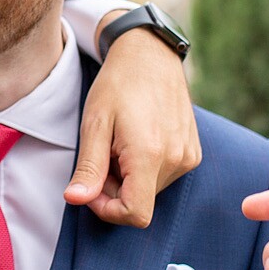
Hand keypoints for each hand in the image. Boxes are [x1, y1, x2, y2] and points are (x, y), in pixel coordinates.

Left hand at [69, 22, 200, 227]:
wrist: (150, 55)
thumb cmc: (118, 85)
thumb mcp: (95, 124)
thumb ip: (88, 167)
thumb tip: (76, 199)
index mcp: (149, 154)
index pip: (135, 214)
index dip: (108, 210)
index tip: (92, 187)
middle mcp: (176, 159)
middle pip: (140, 202)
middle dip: (114, 188)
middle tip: (102, 154)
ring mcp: (188, 156)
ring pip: (151, 191)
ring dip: (129, 178)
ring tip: (119, 144)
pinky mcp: (193, 152)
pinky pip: (165, 177)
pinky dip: (145, 169)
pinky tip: (136, 141)